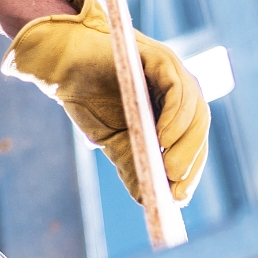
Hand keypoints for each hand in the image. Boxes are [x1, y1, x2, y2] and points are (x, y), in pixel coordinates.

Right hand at [0, 0, 209, 203]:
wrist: (59, 63)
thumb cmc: (86, 95)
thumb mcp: (110, 138)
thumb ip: (130, 162)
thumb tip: (144, 199)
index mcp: (168, 107)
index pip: (190, 139)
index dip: (189, 168)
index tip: (179, 198)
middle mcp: (176, 88)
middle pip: (198, 126)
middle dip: (190, 159)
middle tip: (176, 189)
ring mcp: (170, 71)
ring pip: (194, 109)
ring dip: (185, 143)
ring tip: (169, 171)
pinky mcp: (159, 58)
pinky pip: (178, 89)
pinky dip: (175, 116)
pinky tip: (162, 138)